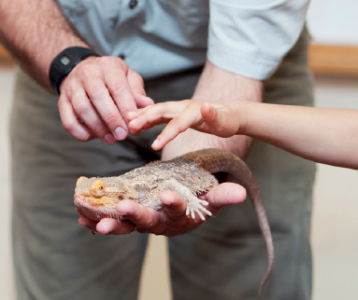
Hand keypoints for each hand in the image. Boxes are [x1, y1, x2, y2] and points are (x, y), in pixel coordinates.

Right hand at [58, 56, 153, 143]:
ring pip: (82, 109)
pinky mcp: (62, 100)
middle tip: (122, 136)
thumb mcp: (127, 76)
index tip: (134, 125)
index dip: (126, 108)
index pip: (118, 88)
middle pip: (98, 97)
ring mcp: (72, 86)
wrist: (81, 68)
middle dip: (112, 120)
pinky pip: (67, 119)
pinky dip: (79, 132)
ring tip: (110, 139)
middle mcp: (88, 73)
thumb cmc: (109, 76)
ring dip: (97, 128)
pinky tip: (91, 137)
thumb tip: (147, 105)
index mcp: (108, 66)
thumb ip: (137, 91)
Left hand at [78, 182, 245, 235]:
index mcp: (179, 217)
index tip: (168, 195)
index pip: (178, 210)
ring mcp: (141, 221)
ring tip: (90, 219)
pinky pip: (111, 220)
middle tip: (123, 208)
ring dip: (107, 222)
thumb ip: (222, 195)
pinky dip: (95, 220)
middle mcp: (159, 222)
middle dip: (134, 216)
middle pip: (147, 221)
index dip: (174, 204)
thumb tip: (240, 193)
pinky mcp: (127, 217)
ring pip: (124, 224)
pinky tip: (81, 217)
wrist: (182, 207)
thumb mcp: (210, 197)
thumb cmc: (197, 200)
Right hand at [127, 100, 242, 149]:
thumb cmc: (227, 120)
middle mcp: (183, 107)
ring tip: (126, 122)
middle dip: (144, 117)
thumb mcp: (225, 121)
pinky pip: (158, 115)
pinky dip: (146, 118)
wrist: (231, 113)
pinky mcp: (176, 113)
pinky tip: (136, 124)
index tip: (154, 146)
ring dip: (141, 116)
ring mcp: (178, 109)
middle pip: (160, 111)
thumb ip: (214, 115)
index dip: (165, 133)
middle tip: (128, 125)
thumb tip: (206, 105)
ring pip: (156, 111)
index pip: (177, 122)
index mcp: (193, 110)